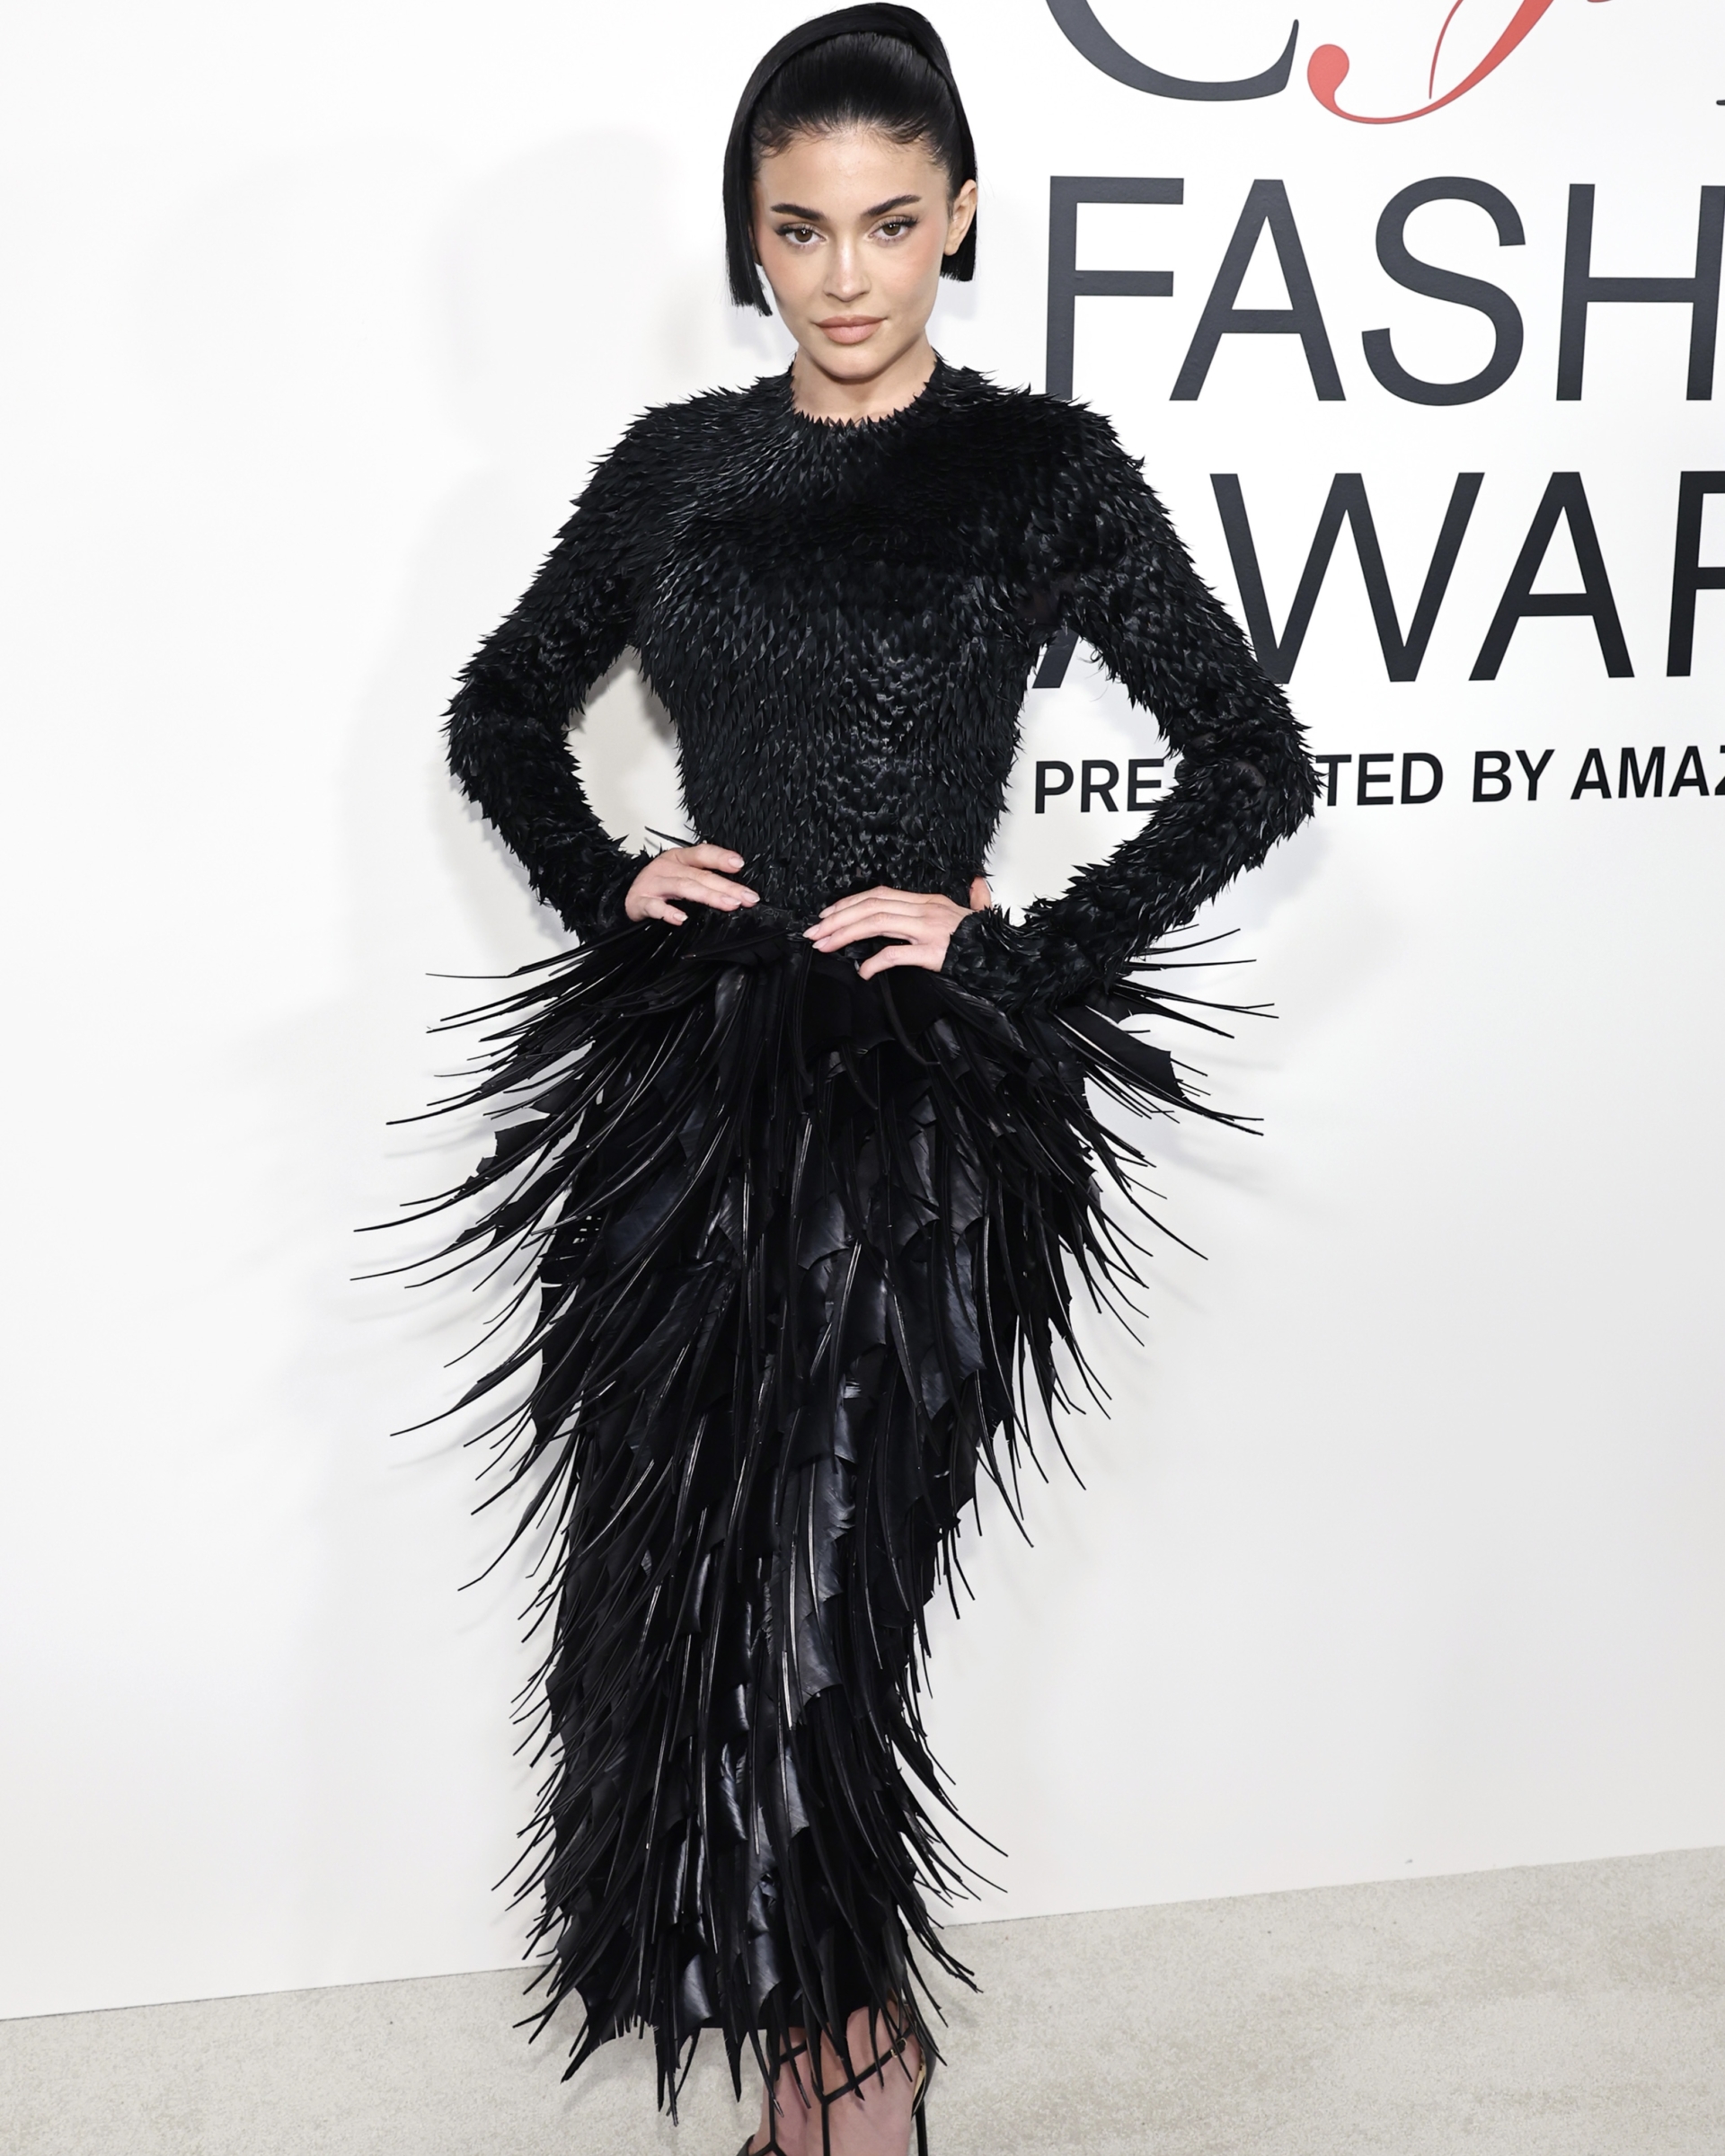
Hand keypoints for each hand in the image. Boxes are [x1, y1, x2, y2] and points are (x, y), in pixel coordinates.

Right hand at [624, 844, 758, 924]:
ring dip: (708, 896)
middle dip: (726, 887)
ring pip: (683, 887)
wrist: (628, 898)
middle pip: (700, 875)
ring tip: (727, 904)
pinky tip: (681, 918)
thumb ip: (704, 879)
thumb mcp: (681, 875)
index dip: (720, 857)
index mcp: (678, 859)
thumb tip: (735, 891)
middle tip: (746, 897)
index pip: (702, 853)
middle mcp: (666, 868)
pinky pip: (655, 906)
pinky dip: (668, 912)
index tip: (739, 864)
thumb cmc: (658, 887)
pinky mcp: (640, 902)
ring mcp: (653, 884)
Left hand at [804, 877, 991, 979]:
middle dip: (837, 918)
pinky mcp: (934, 952)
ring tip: (825, 946)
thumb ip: (976, 897)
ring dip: (845, 934)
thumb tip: (977, 883)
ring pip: (877, 923)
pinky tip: (862, 972)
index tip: (828, 915)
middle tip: (814, 933)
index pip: (880, 895)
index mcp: (930, 901)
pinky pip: (896, 955)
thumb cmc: (990, 941)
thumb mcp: (980, 913)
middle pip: (872, 905)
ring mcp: (930, 930)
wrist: (1011, 959)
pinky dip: (874, 963)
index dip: (850, 903)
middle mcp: (927, 910)